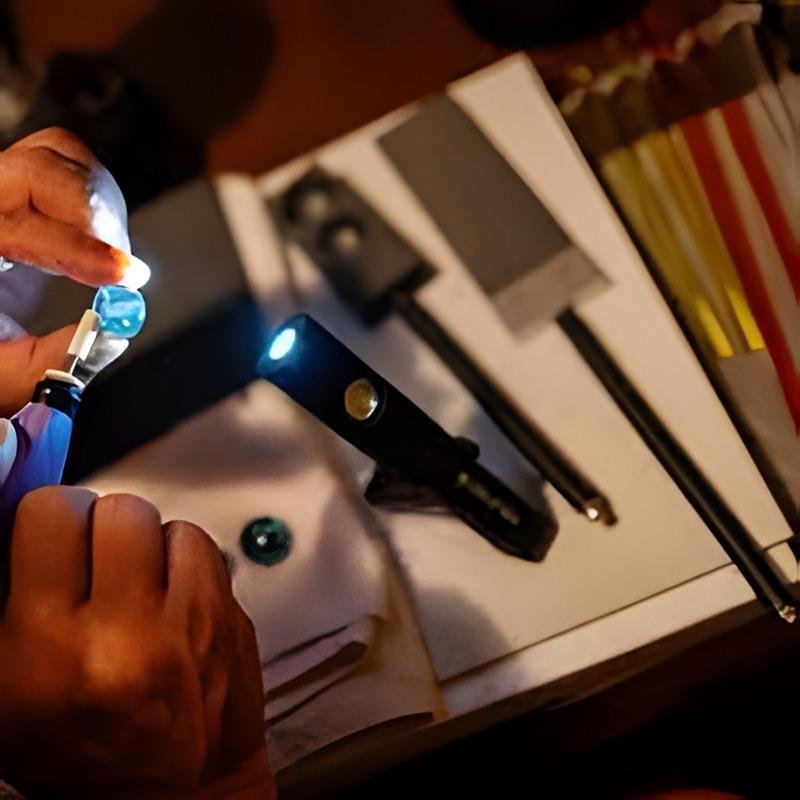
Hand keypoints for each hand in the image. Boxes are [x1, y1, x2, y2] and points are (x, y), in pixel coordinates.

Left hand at [0, 127, 148, 417]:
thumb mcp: (2, 373)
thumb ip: (52, 360)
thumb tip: (112, 334)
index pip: (19, 219)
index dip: (79, 247)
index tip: (123, 277)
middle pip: (42, 169)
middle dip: (95, 218)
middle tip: (122, 269)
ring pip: (60, 155)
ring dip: (101, 205)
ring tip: (109, 258)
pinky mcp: (19, 185)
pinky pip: (66, 163)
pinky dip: (97, 198)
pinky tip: (98, 241)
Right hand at [0, 487, 274, 798]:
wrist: (165, 799)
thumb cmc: (80, 752)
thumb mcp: (8, 685)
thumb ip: (15, 598)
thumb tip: (28, 528)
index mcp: (44, 648)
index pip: (50, 514)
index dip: (52, 518)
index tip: (55, 532)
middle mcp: (122, 636)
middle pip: (121, 509)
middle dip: (105, 526)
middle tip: (98, 559)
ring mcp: (187, 629)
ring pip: (172, 526)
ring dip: (153, 546)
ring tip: (138, 585)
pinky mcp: (232, 626)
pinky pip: (209, 554)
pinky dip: (191, 565)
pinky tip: (174, 598)